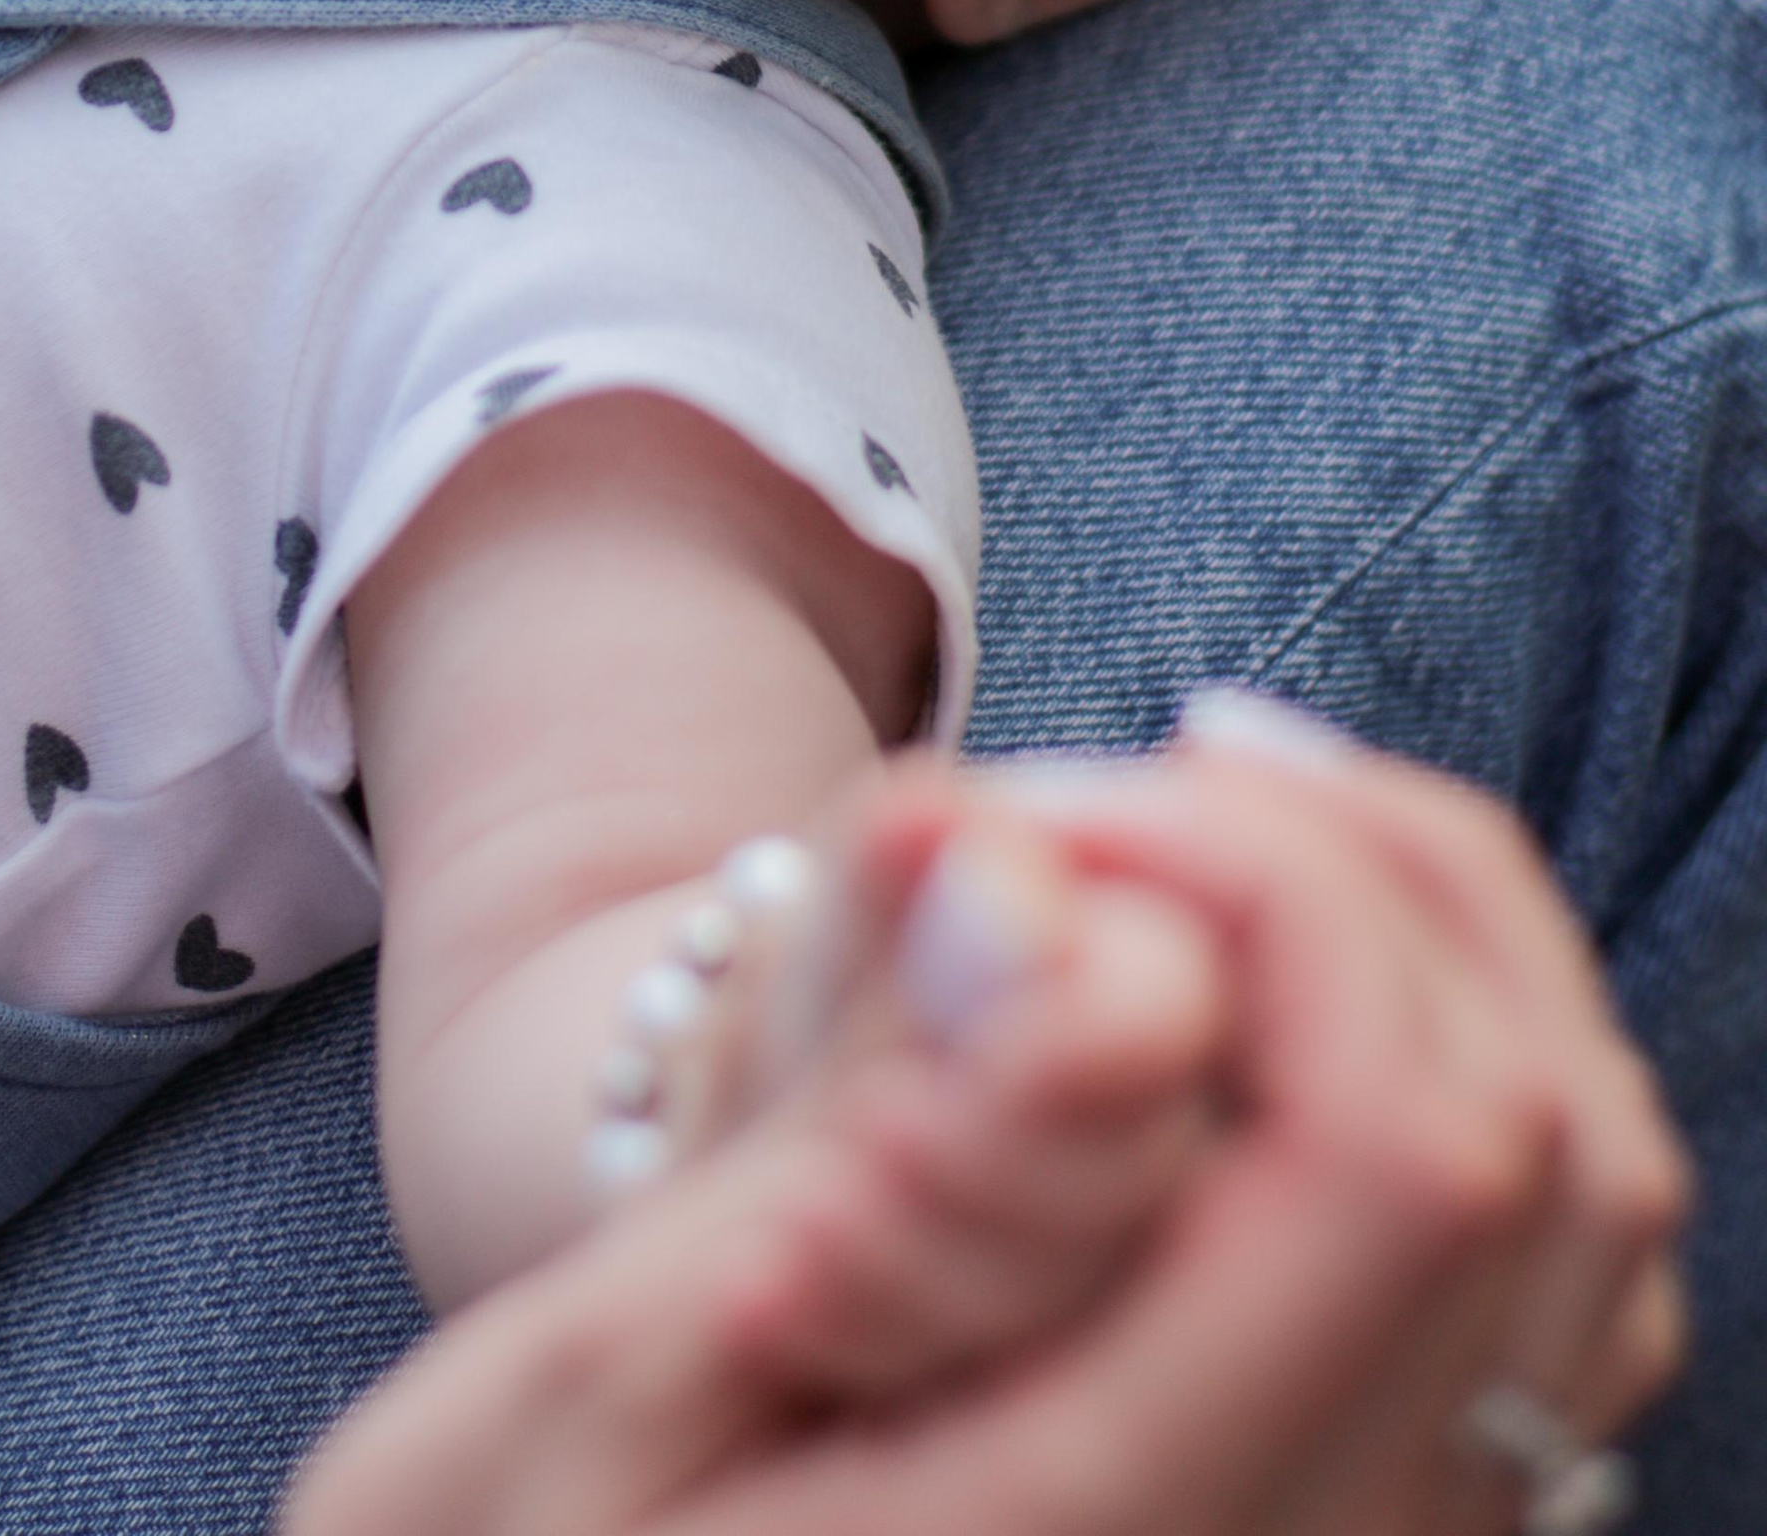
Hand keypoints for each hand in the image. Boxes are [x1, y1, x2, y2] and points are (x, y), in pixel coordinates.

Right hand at [285, 735, 1689, 1535]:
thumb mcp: (593, 1375)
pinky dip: (1441, 1064)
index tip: (1027, 821)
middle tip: (1081, 807)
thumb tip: (1078, 921)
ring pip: (1588, 1203)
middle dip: (1342, 875)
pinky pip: (1548, 1284)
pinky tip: (1234, 991)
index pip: (1398, 1148)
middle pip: (1540, 1140)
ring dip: (1413, 946)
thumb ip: (862, 1155)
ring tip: (1163, 848)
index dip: (1265, 888)